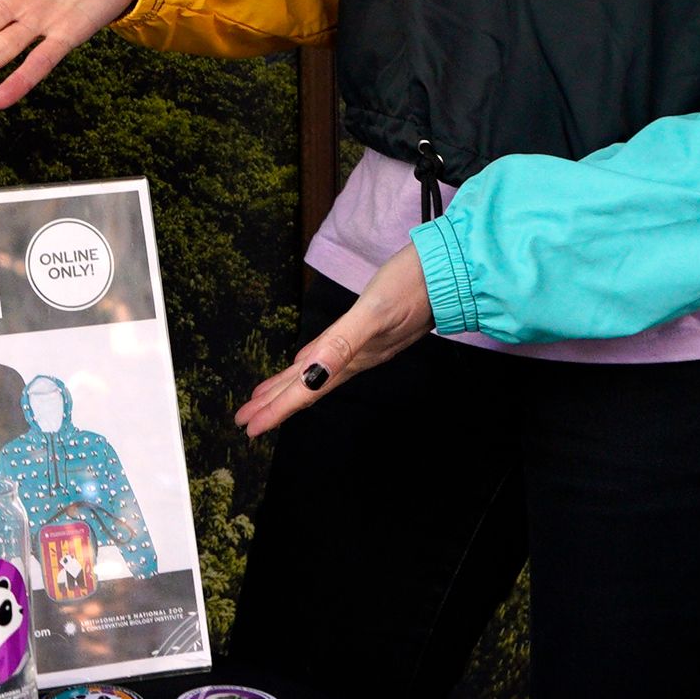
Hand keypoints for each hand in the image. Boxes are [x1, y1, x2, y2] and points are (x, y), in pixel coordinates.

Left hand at [232, 247, 433, 437]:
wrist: (453, 271)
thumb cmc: (414, 285)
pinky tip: (306, 362)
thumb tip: (312, 373)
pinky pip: (330, 354)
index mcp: (353, 357)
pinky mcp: (371, 329)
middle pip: (308, 387)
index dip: (277, 409)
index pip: (307, 390)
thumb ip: (343, 343)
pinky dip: (312, 363)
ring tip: (264, 397)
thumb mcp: (374, 313)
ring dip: (290, 386)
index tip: (250, 427)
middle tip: (245, 419)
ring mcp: (365, 345)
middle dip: (276, 404)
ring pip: (317, 373)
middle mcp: (356, 356)